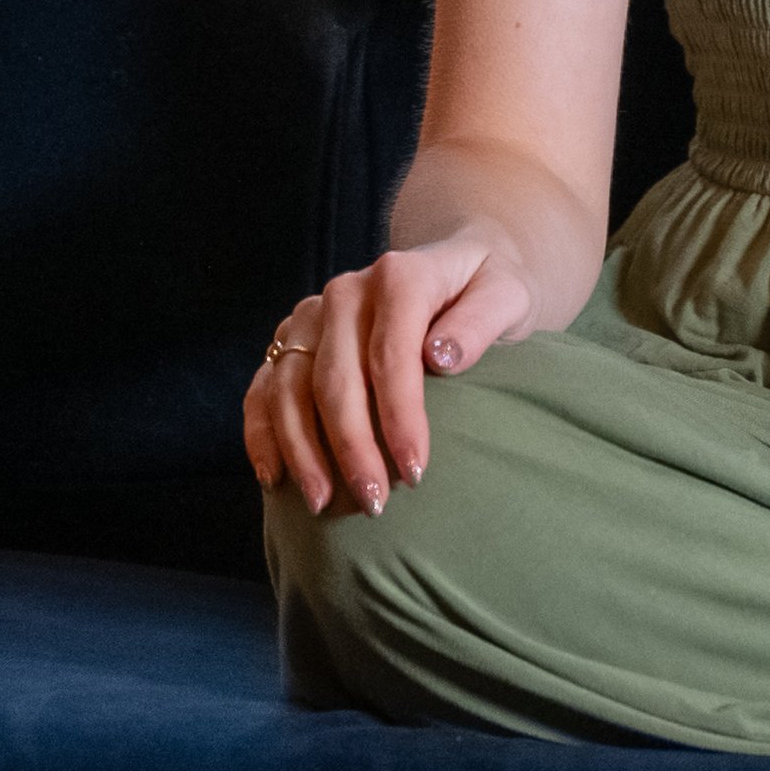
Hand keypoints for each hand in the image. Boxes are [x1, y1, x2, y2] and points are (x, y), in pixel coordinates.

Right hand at [242, 222, 536, 514]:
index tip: (416, 471)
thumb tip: (441, 358)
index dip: (399, 417)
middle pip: (335, 378)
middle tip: (373, 503)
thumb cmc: (486, 289)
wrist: (457, 266)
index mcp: (399, 276)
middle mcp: (346, 292)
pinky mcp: (292, 339)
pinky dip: (263, 433)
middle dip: (351, 447)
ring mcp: (312, 315)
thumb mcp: (506, 295)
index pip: (391, 355)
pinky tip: (275, 478)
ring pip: (289, 387)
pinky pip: (263, 388)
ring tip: (323, 503)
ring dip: (302, 451)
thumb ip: (479, 322)